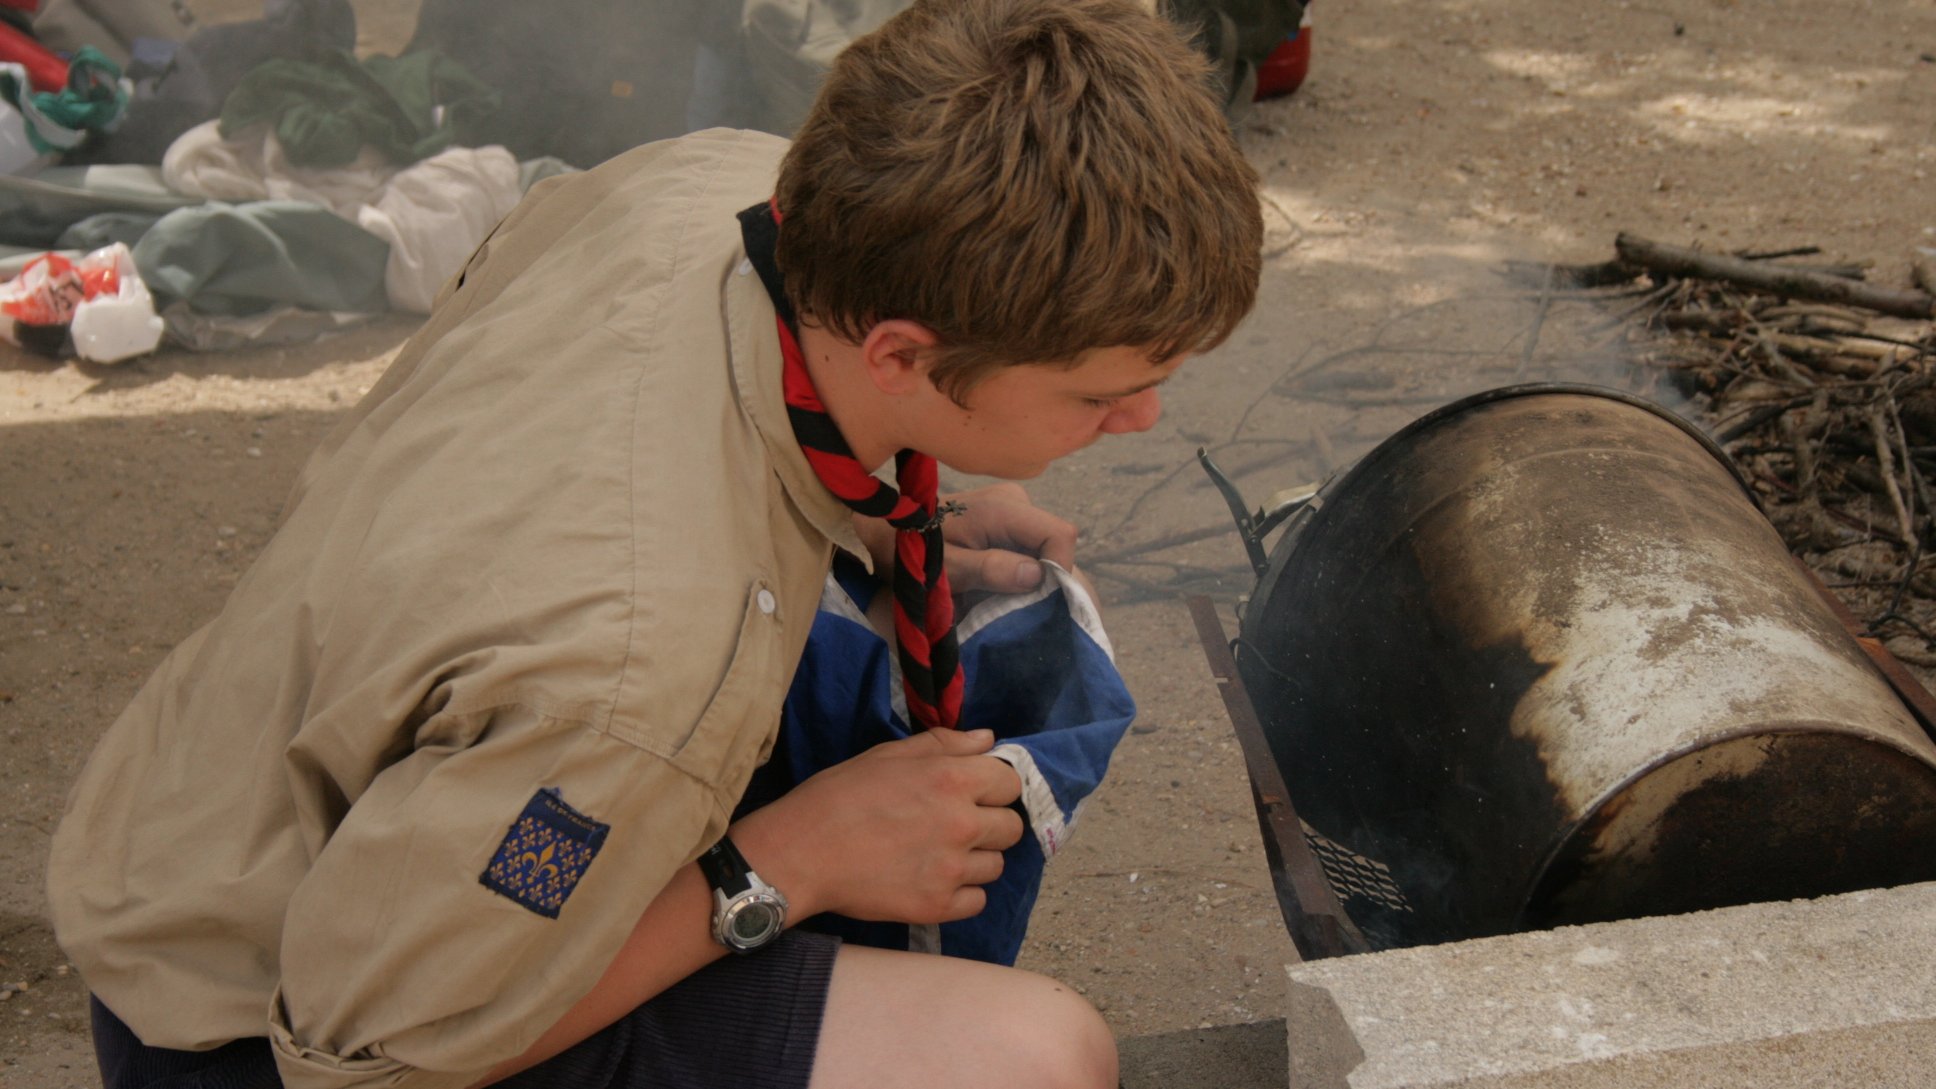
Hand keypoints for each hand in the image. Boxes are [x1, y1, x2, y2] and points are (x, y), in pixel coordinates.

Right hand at [733, 728, 1024, 924]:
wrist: (800, 853)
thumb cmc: (839, 795)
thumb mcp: (889, 755)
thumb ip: (945, 744)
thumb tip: (988, 740)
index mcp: (953, 780)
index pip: (1010, 783)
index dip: (992, 787)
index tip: (972, 794)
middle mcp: (962, 824)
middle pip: (1011, 828)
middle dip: (989, 825)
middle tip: (953, 827)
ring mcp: (952, 870)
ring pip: (996, 866)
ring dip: (974, 860)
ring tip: (937, 855)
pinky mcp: (937, 906)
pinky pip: (976, 901)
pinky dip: (960, 894)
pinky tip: (932, 880)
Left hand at [853, 482, 1077, 594]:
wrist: (884, 527)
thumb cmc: (912, 550)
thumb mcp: (947, 569)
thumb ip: (990, 569)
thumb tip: (1037, 575)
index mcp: (1003, 508)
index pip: (1060, 534)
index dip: (1059, 569)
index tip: (1039, 600)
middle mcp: (1014, 499)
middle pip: (1052, 542)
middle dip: (1040, 576)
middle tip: (1011, 603)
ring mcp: (1010, 504)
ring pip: (1040, 546)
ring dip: (1025, 574)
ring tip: (995, 593)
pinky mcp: (1003, 515)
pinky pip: (1025, 543)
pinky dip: (1014, 566)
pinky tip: (990, 580)